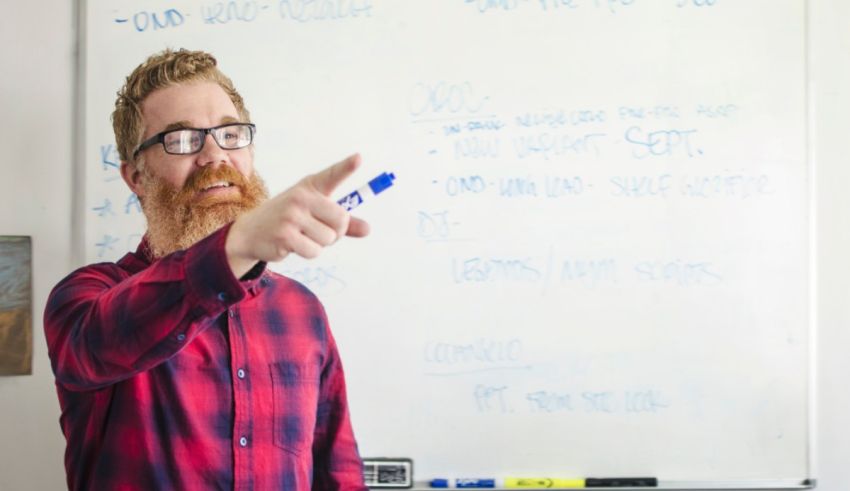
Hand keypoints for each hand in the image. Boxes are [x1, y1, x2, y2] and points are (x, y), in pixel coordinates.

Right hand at [225, 154, 370, 277]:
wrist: (251, 231)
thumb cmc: (289, 220)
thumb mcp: (315, 214)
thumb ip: (341, 221)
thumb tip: (367, 229)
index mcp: (310, 187)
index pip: (332, 175)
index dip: (346, 167)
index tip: (359, 158)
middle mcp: (301, 197)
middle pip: (341, 221)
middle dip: (336, 232)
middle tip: (317, 230)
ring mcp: (291, 215)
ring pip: (329, 239)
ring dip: (320, 244)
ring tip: (301, 236)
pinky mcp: (284, 235)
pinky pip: (314, 251)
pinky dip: (309, 252)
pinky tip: (293, 244)